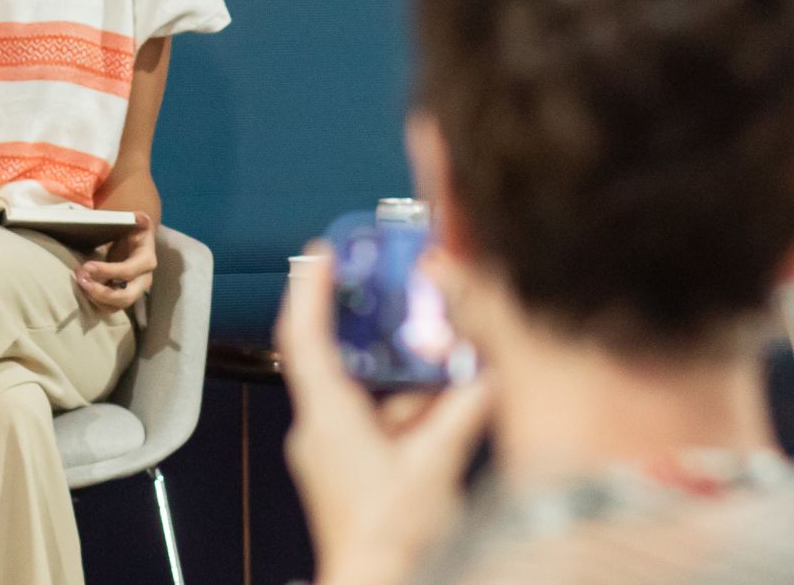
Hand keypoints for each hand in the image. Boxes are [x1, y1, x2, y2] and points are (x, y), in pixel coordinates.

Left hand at [77, 217, 156, 310]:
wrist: (134, 241)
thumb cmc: (133, 230)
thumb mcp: (136, 222)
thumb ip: (137, 220)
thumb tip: (139, 219)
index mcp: (147, 260)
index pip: (129, 271)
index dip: (108, 271)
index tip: (87, 266)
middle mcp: (144, 280)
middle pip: (125, 297)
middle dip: (101, 293)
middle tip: (81, 281)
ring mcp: (134, 291)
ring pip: (117, 306)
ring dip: (96, 299)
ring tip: (79, 283)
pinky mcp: (124, 296)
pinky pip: (110, 307)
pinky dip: (95, 302)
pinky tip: (83, 288)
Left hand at [275, 246, 491, 584]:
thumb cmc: (389, 540)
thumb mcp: (436, 464)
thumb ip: (464, 410)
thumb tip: (488, 369)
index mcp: (327, 419)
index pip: (305, 338)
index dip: (309, 290)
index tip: (319, 253)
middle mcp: (322, 430)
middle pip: (341, 357)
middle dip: (373, 323)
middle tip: (398, 288)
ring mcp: (335, 451)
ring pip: (368, 391)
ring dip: (403, 370)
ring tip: (441, 342)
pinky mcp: (354, 470)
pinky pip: (378, 420)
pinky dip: (409, 405)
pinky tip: (448, 395)